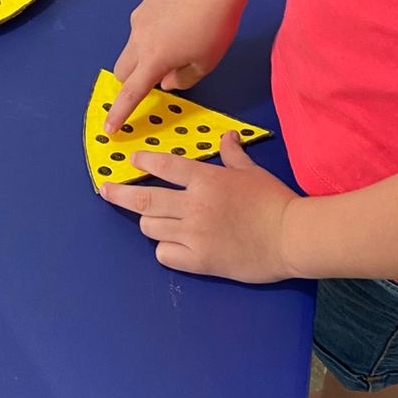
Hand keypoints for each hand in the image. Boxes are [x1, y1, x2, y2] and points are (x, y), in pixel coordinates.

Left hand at [99, 132, 299, 282]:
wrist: (292, 237)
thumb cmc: (275, 201)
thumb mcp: (252, 172)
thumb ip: (233, 155)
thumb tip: (227, 138)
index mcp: (206, 179)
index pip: (164, 167)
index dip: (143, 162)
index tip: (130, 162)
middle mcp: (194, 205)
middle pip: (144, 199)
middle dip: (118, 194)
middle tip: (105, 191)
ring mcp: (194, 234)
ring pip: (150, 227)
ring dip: (149, 223)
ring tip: (155, 222)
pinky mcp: (199, 260)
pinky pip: (164, 254)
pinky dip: (164, 249)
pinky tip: (172, 246)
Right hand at [107, 0, 242, 132]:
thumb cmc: (216, 25)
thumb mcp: (205, 62)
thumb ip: (183, 79)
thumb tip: (166, 82)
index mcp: (155, 59)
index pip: (131, 93)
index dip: (119, 113)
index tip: (109, 127)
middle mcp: (139, 40)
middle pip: (122, 71)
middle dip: (131, 82)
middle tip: (154, 79)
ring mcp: (139, 20)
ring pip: (131, 49)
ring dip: (142, 57)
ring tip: (176, 43)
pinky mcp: (144, 6)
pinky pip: (141, 29)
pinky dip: (150, 36)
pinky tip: (176, 24)